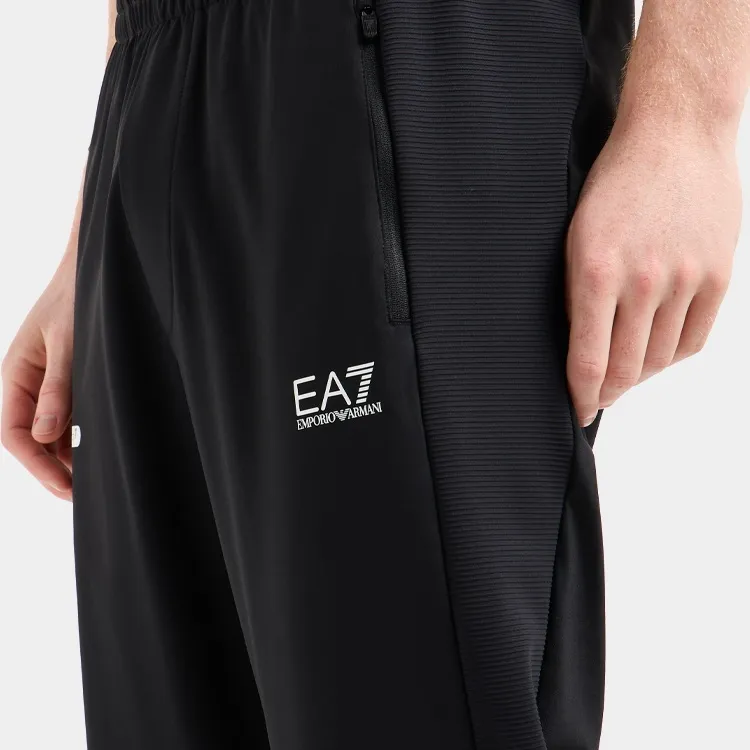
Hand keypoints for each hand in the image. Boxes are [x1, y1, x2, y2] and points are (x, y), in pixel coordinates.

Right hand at [2, 245, 75, 499]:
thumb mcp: (69, 344)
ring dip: (68, 456)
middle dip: (53, 468)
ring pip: (51, 433)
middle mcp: (27, 385)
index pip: (14, 434)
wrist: (95, 271)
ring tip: (97, 478)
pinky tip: (100, 450)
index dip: (37, 466)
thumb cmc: (77, 299)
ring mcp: (48, 385)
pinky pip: (68, 418)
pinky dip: (80, 437)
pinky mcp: (68, 383)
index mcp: (15, 376)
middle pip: (32, 440)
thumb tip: (46, 436)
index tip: (66, 488)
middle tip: (85, 494)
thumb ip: (59, 389)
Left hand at [566, 117, 740, 426]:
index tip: (577, 411)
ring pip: (659, 359)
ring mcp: (685, 280)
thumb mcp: (576, 237)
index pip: (588, 361)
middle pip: (626, 369)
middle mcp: (642, 282)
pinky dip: (671, 355)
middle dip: (607, 393)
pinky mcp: (717, 275)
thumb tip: (579, 346)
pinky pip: (693, 339)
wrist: (675, 135)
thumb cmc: (615, 183)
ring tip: (625, 372)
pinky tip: (657, 352)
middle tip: (597, 398)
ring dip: (638, 375)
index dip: (581, 396)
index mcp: (595, 273)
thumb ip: (579, 294)